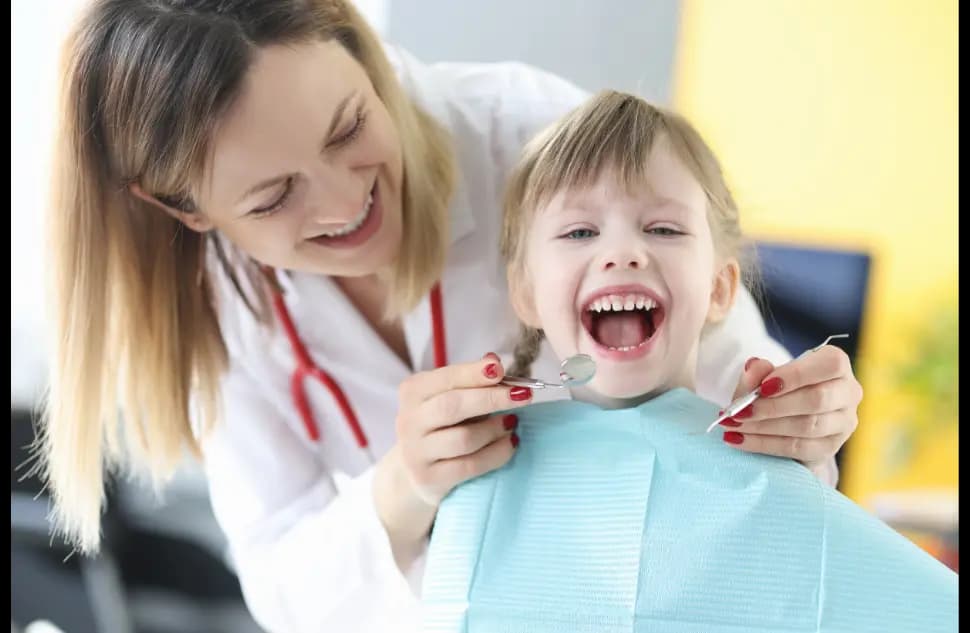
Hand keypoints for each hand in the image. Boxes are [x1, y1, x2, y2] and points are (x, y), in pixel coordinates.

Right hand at [374, 352, 531, 566]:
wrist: (417, 470)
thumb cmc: (442, 425)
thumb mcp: (450, 397)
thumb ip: (470, 379)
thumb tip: (494, 360)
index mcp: (413, 392)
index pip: (445, 378)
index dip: (474, 373)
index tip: (501, 369)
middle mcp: (408, 421)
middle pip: (452, 406)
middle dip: (492, 399)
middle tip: (523, 395)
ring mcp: (416, 453)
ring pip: (464, 438)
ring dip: (495, 429)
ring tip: (512, 423)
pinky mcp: (429, 479)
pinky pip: (471, 465)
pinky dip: (497, 453)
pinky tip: (510, 443)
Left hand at [719, 346, 862, 474]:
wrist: (782, 418)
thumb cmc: (776, 390)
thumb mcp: (762, 377)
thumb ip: (757, 371)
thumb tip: (754, 367)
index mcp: (836, 364)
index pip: (829, 365)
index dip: (796, 376)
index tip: (763, 387)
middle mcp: (848, 392)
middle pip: (817, 399)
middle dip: (773, 407)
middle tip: (740, 411)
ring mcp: (844, 422)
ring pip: (807, 426)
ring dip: (765, 427)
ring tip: (734, 425)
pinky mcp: (830, 447)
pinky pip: (798, 448)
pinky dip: (764, 444)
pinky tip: (739, 440)